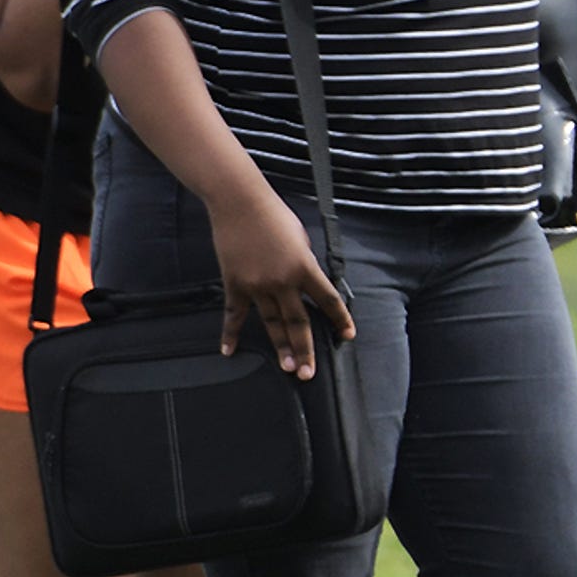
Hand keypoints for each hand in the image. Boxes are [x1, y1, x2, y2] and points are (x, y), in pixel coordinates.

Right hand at [210, 185, 353, 380]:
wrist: (240, 203)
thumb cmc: (274, 215)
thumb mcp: (301, 239)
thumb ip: (305, 264)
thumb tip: (305, 284)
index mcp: (304, 267)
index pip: (328, 299)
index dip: (340, 319)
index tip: (347, 336)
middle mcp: (282, 281)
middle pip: (298, 322)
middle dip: (305, 350)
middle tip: (308, 373)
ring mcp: (257, 285)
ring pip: (271, 324)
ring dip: (280, 348)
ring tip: (288, 368)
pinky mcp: (235, 284)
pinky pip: (234, 315)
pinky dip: (230, 334)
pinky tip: (229, 351)